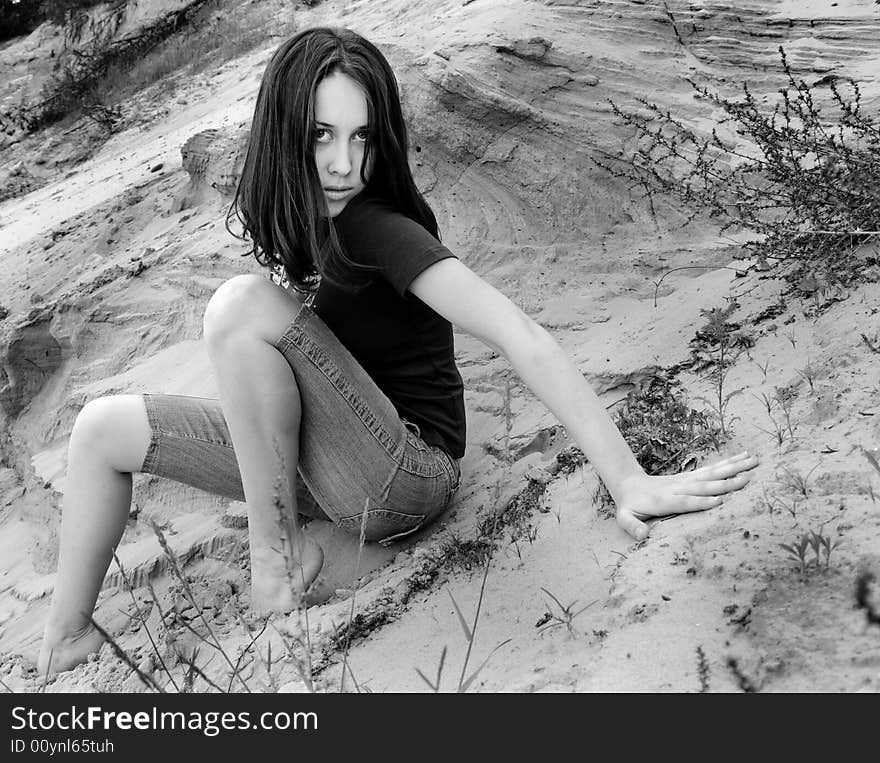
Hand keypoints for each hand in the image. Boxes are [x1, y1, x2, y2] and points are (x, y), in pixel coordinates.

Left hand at [613, 451, 759, 540]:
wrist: (629, 485)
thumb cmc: (630, 506)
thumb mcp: (624, 518)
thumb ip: (632, 526)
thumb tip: (642, 536)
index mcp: (663, 500)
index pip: (684, 501)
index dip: (700, 502)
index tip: (718, 501)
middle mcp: (677, 487)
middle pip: (703, 485)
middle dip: (725, 483)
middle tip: (747, 479)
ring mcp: (685, 480)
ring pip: (711, 474)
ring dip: (733, 468)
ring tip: (753, 462)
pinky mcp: (691, 476)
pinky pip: (711, 470)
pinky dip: (728, 463)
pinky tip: (743, 457)